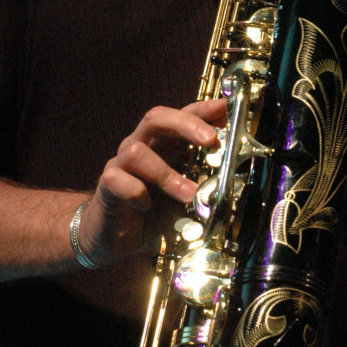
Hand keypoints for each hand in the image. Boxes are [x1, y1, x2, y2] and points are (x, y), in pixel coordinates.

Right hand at [77, 99, 226, 265]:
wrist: (117, 239)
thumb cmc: (156, 214)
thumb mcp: (188, 195)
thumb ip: (207, 182)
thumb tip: (239, 175)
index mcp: (164, 145)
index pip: (181, 115)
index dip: (202, 109)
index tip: (224, 107)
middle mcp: (141, 146)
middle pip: (156, 118)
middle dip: (185, 124)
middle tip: (210, 140)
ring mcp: (121, 164)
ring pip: (137, 151)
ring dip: (167, 174)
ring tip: (188, 195)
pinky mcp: (107, 184)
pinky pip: (118, 179)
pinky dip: (136, 192)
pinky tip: (146, 207)